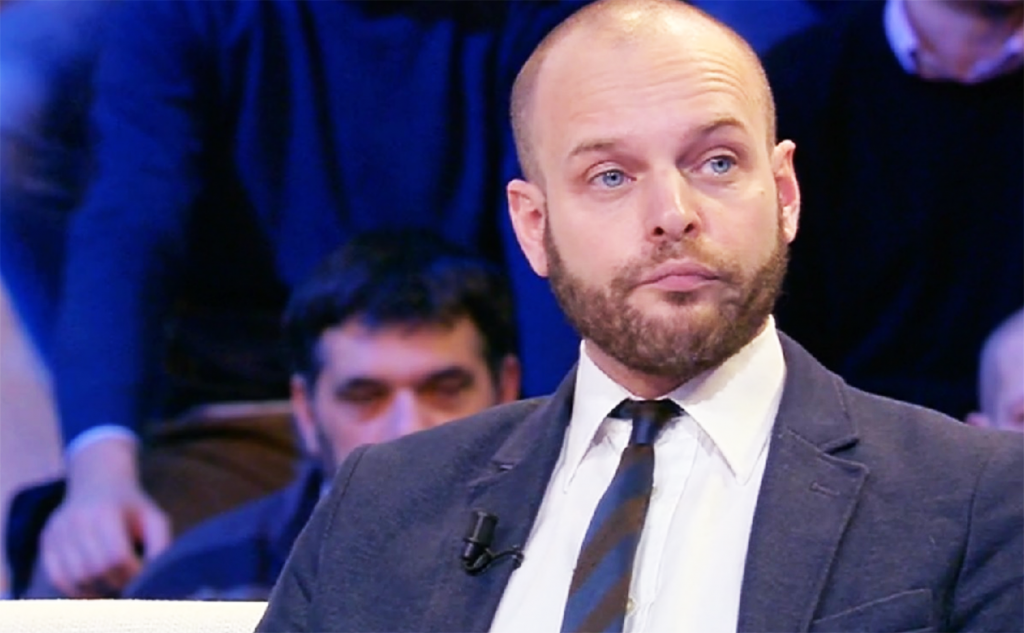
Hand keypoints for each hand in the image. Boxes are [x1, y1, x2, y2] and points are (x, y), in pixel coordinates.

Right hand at [40, 436, 170, 596]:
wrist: (98, 483)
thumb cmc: (132, 507)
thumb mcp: (153, 518)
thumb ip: (160, 544)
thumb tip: (156, 575)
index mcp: (106, 511)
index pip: (116, 556)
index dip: (133, 573)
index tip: (144, 576)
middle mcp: (77, 519)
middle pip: (96, 569)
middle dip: (117, 583)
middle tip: (130, 585)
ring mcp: (58, 530)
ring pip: (76, 578)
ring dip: (98, 590)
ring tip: (114, 586)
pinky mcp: (46, 540)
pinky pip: (57, 577)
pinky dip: (76, 590)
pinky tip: (94, 588)